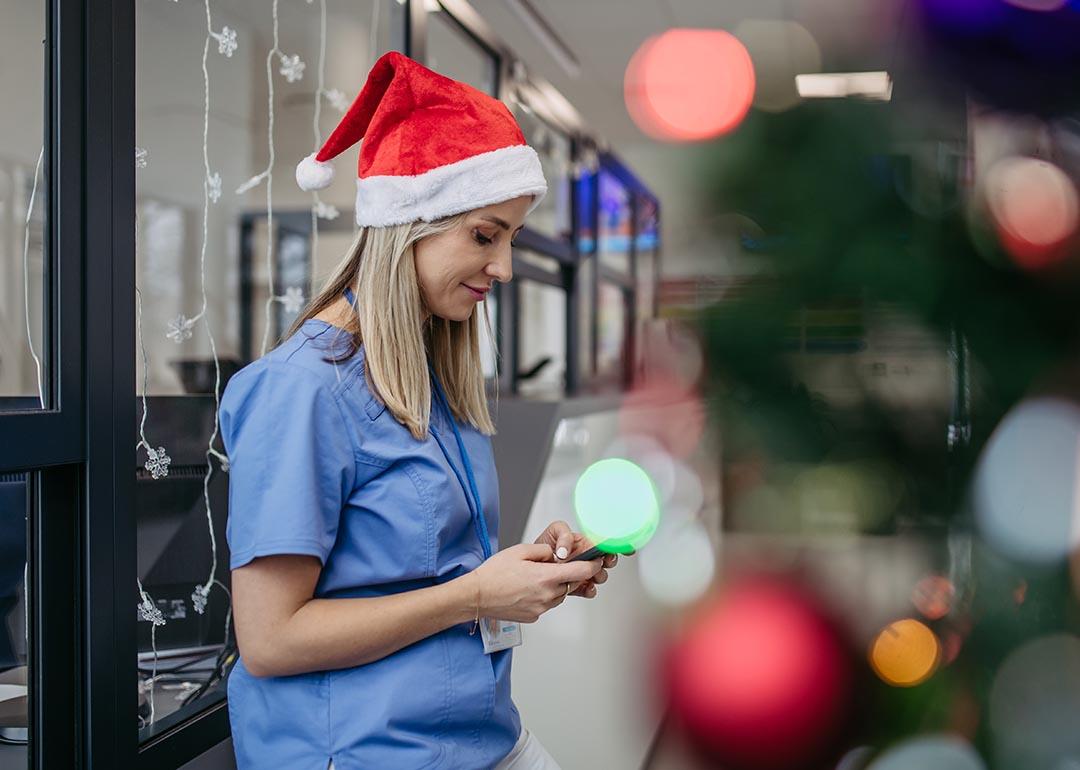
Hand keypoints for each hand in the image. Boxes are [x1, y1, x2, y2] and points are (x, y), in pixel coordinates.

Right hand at [471, 543, 602, 622]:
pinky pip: (547, 604)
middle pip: (571, 584)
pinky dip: (543, 596)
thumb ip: (543, 550)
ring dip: (555, 586)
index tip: (597, 561)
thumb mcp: (519, 551)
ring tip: (534, 578)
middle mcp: (547, 596)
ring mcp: (541, 609)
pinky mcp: (534, 617)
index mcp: (546, 577)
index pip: (581, 572)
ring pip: (559, 595)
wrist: (476, 597)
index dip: (593, 565)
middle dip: (569, 575)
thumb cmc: (493, 574)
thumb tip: (555, 554)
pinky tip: (527, 589)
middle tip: (554, 566)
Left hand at [533, 520, 622, 598]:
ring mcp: (582, 571)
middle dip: (609, 561)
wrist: (531, 565)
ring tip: (590, 574)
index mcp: (585, 542)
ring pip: (600, 575)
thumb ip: (564, 535)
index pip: (606, 543)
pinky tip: (585, 587)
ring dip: (599, 576)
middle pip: (607, 560)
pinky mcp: (576, 585)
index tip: (628, 548)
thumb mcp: (554, 531)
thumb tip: (567, 551)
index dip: (619, 545)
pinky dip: (589, 590)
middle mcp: (587, 557)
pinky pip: (588, 589)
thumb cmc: (544, 545)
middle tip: (603, 561)